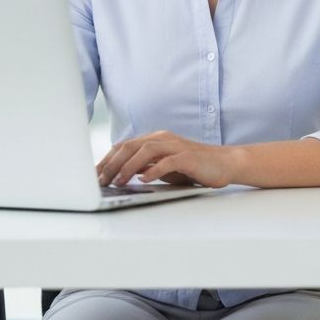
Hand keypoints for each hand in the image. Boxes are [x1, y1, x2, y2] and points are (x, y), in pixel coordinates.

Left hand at [97, 131, 238, 188]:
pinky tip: (144, 179)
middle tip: (100, 181)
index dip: (107, 160)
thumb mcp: (165, 166)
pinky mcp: (188, 157)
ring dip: (128, 167)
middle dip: (112, 164)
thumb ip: (146, 166)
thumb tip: (119, 175)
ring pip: (145, 151)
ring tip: (118, 181)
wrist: (225, 163)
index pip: (124, 146)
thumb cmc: (194, 167)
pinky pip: (168, 161)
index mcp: (156, 139)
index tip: (94, 175)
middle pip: (130, 146)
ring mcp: (176, 146)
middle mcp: (163, 138)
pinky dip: (154, 170)